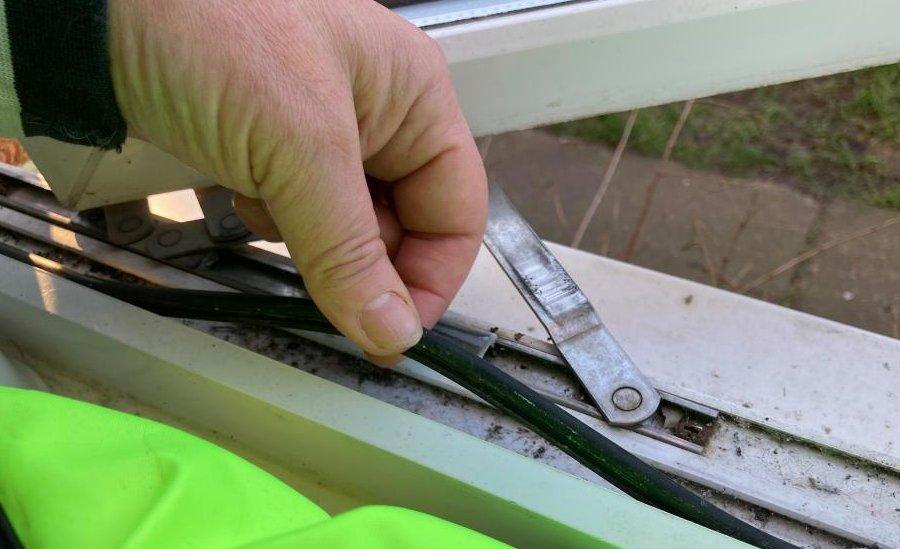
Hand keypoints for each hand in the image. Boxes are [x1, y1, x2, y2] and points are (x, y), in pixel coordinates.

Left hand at [109, 0, 486, 358]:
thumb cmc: (211, 32)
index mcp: (416, 95)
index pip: (457, 212)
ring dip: (308, 236)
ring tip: (262, 200)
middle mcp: (380, 111)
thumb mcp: (297, 147)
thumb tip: (394, 333)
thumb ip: (350, 249)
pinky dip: (270, 214)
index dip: (432, 278)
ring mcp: (322, 126)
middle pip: (402, 222)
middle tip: (317, 277)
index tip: (393, 334)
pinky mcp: (270, 140)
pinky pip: (296, 206)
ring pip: (344, 222)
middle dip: (358, 255)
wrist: (91, 3)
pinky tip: (236, 189)